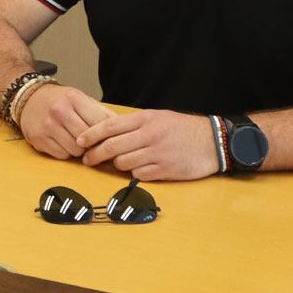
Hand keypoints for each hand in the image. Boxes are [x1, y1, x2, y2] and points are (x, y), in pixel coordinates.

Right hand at [16, 83, 115, 159]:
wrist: (29, 99)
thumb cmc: (59, 100)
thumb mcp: (80, 98)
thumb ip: (101, 112)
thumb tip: (122, 128)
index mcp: (73, 98)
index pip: (99, 123)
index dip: (106, 134)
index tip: (107, 138)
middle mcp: (59, 111)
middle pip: (88, 140)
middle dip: (92, 144)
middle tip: (91, 142)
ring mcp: (47, 125)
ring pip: (75, 150)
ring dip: (79, 150)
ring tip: (75, 141)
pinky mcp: (38, 139)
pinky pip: (61, 155)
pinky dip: (65, 152)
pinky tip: (62, 142)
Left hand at [76, 110, 219, 181]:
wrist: (213, 141)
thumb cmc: (183, 129)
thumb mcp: (158, 117)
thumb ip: (135, 123)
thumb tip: (109, 131)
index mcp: (146, 119)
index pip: (110, 126)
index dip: (91, 134)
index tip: (80, 141)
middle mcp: (149, 136)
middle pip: (112, 147)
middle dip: (95, 154)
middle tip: (87, 159)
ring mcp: (157, 154)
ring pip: (123, 163)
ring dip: (116, 165)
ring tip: (117, 163)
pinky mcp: (165, 170)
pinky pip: (139, 175)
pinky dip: (134, 174)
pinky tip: (137, 170)